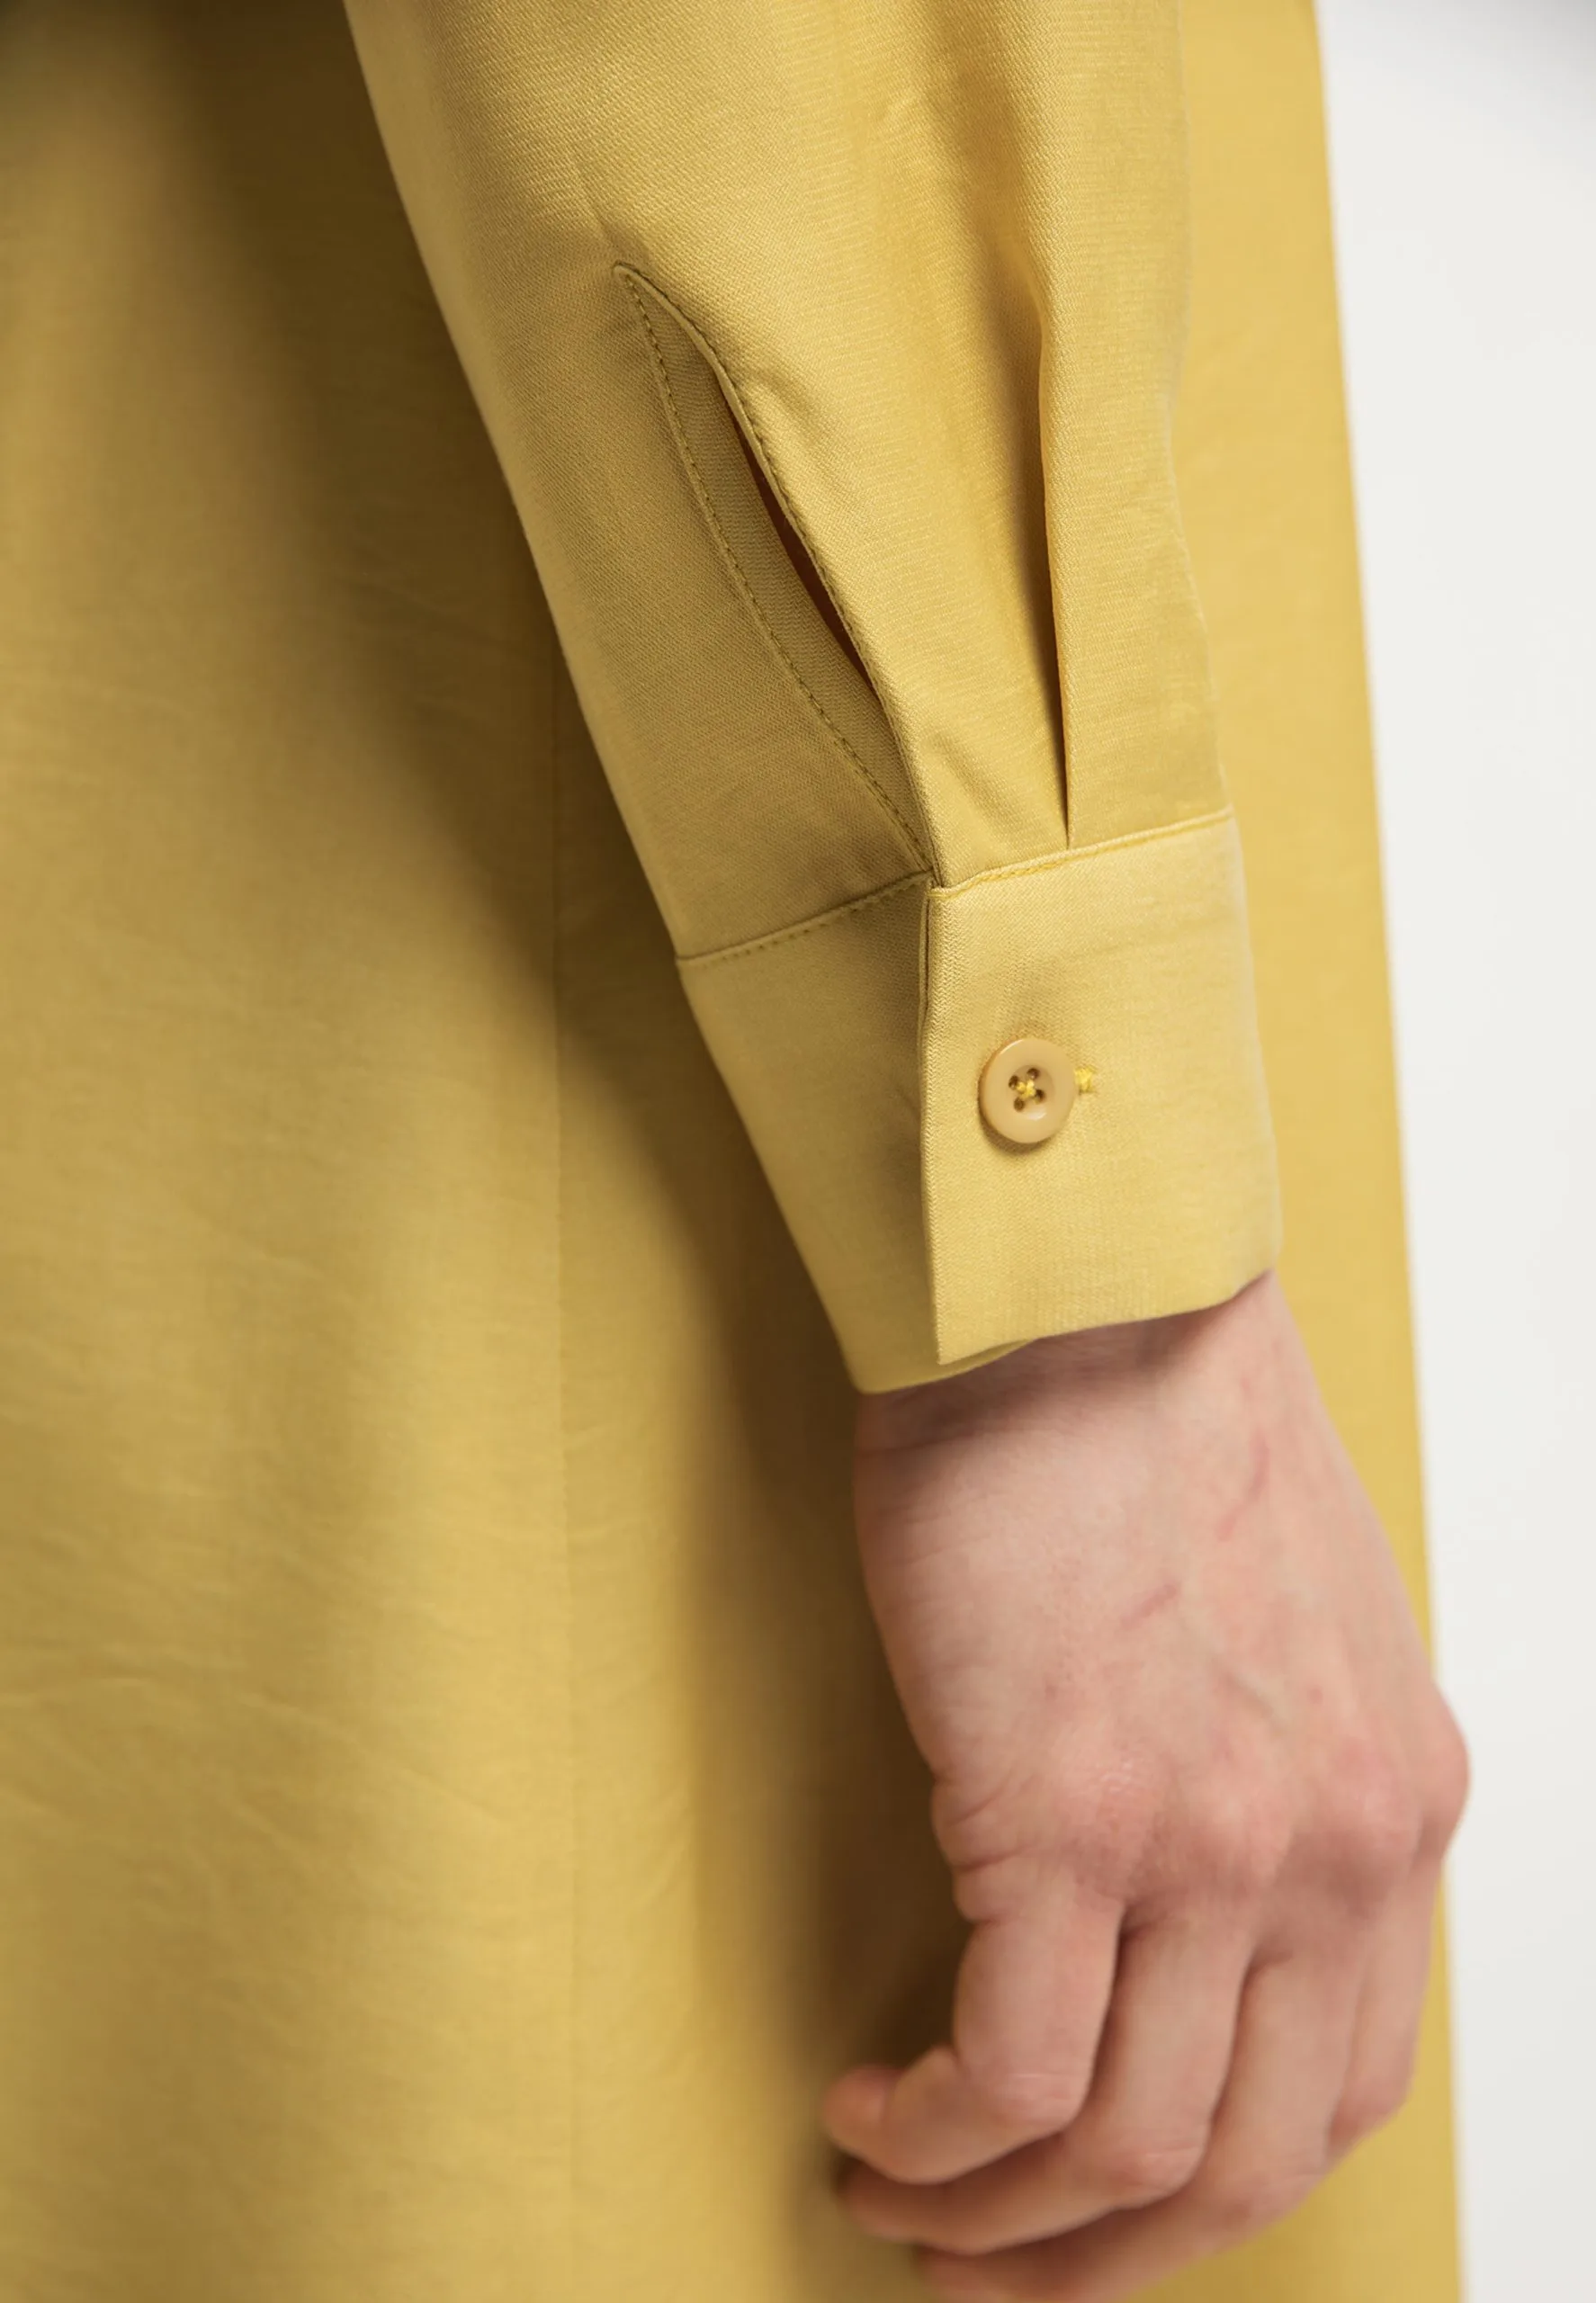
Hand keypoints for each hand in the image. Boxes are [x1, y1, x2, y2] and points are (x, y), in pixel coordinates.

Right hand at [823, 1271, 1466, 2301]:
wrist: (1081, 1294)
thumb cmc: (1148, 1427)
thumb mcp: (1297, 1624)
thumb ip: (1286, 1776)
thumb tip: (1189, 1919)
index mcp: (1403, 1804)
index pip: (1348, 2092)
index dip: (1214, 2191)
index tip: (1106, 2214)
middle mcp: (1340, 1848)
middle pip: (1246, 2165)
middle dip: (1105, 2261)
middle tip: (985, 2271)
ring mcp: (1214, 1840)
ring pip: (1123, 2150)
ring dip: (995, 2218)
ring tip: (892, 2190)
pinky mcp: (1070, 1811)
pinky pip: (1011, 2071)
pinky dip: (936, 2127)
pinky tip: (871, 2103)